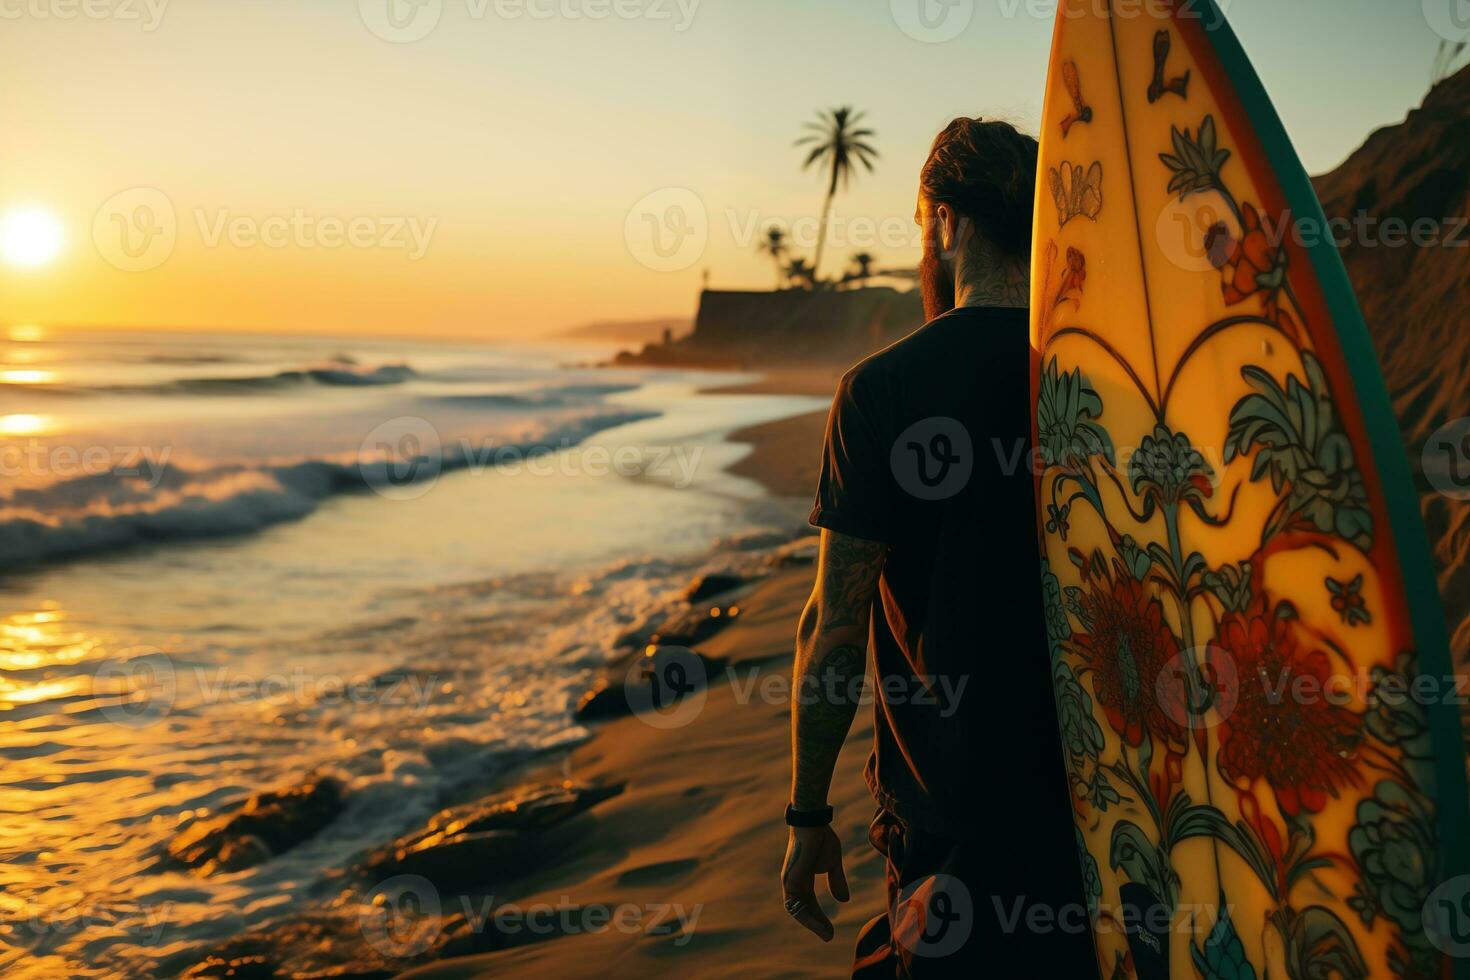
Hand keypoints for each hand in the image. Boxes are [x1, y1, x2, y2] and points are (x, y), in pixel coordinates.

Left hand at [780, 824, 848, 941]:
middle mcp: (793, 882)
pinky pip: (796, 905)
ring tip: (827, 935)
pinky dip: (808, 917)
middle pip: (801, 910)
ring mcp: (790, 881)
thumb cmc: (821, 838)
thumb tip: (843, 900)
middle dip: (815, 924)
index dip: (818, 917)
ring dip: (812, 924)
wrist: (813, 821)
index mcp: (802, 878)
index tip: (830, 930)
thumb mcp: (833, 863)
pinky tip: (820, 924)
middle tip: (829, 936)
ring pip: (797, 911)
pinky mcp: (791, 879)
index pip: (808, 903)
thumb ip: (836, 881)